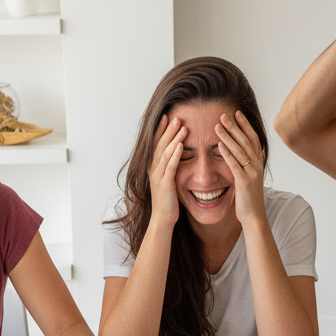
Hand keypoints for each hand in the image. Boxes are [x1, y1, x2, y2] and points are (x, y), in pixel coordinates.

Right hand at [148, 113, 185, 228]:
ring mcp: (158, 176)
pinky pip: (170, 166)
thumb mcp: (168, 181)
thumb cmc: (167, 201)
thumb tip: (178, 156)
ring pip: (165, 153)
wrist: (162, 219)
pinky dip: (175, 155)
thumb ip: (170, 168)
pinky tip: (181, 146)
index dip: (161, 130)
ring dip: (174, 139)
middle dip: (168, 130)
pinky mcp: (165, 184)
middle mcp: (153, 169)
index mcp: (153, 167)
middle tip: (176, 116)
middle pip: (160, 145)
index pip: (156, 144)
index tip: (167, 117)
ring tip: (182, 127)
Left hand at [216, 111, 265, 225]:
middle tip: (224, 114)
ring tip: (218, 125)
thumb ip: (244, 165)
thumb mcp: (248, 178)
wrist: (254, 217)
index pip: (252, 138)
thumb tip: (237, 155)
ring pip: (240, 150)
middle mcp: (257, 165)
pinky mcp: (244, 182)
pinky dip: (227, 154)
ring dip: (228, 136)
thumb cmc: (249, 199)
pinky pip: (235, 165)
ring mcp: (252, 173)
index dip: (245, 125)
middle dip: (235, 126)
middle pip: (246, 140)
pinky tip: (219, 145)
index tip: (237, 113)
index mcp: (258, 163)